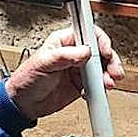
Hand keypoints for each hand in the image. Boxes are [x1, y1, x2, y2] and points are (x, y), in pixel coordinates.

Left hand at [5, 25, 124, 120]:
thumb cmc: (26, 79)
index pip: (88, 33)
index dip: (100, 40)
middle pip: (100, 50)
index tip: (105, 51)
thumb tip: (85, 51)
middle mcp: (74, 53)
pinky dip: (102, 87)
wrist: (24, 104)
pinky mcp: (82, 84)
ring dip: (109, 74)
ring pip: (102, 67)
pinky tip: (98, 90)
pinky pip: (98, 83)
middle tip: (113, 70)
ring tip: (109, 83)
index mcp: (64, 41)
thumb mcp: (43, 63)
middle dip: (110, 60)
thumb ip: (64, 56)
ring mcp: (79, 69)